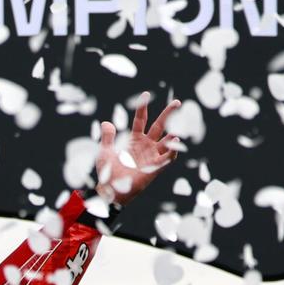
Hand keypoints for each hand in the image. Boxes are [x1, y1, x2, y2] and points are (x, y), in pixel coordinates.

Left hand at [96, 92, 180, 206]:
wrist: (110, 190)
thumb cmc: (107, 173)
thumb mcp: (105, 151)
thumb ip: (108, 137)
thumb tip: (106, 122)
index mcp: (134, 140)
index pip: (141, 120)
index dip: (143, 108)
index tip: (146, 94)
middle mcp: (146, 146)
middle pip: (160, 126)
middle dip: (169, 114)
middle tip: (177, 102)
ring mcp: (152, 156)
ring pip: (167, 141)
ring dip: (173, 134)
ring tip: (178, 127)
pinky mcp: (155, 168)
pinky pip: (167, 158)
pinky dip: (172, 151)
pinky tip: (176, 142)